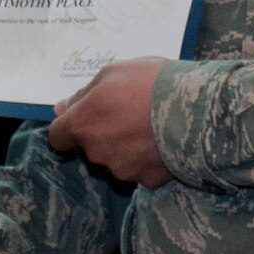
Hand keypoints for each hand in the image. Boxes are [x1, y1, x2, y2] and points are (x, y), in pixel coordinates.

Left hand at [45, 57, 172, 188]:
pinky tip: (162, 144)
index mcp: (83, 124)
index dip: (69, 129)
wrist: (196, 109)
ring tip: (150, 127)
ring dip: (124, 147)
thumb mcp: (112, 72)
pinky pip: (140, 170)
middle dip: (103, 133)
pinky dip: (146, 160)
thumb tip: (61, 108)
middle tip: (129, 113)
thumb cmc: (149, 82)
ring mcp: (122, 170)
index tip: (86, 118)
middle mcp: (96, 152)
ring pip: (115, 160)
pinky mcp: (146, 181)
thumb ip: (83, 94)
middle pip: (90, 147)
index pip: (58, 137)